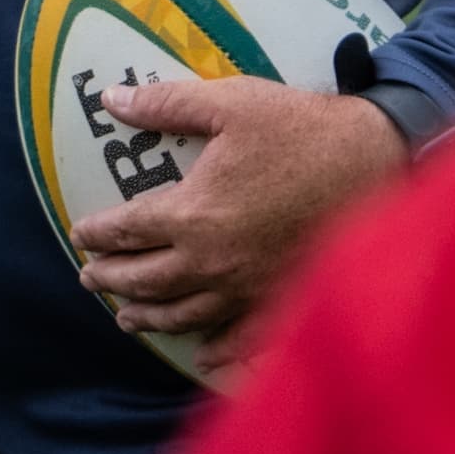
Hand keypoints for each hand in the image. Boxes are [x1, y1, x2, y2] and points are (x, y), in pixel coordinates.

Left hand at [68, 75, 404, 378]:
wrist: (373, 162)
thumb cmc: (299, 129)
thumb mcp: (229, 103)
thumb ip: (166, 104)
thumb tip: (111, 100)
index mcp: (192, 214)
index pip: (128, 230)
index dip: (99, 233)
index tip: (81, 234)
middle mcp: (211, 262)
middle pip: (146, 280)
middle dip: (112, 279)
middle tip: (89, 279)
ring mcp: (246, 289)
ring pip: (183, 314)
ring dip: (148, 316)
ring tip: (126, 317)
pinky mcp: (280, 300)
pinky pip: (239, 337)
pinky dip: (214, 349)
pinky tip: (202, 354)